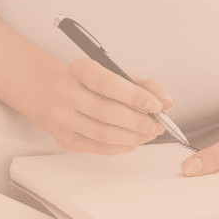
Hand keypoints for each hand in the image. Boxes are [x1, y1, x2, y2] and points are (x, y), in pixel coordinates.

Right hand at [36, 58, 173, 154]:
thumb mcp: (114, 74)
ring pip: (104, 133)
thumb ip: (144, 85)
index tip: (156, 105)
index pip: (108, 84)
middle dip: (139, 121)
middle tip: (156, 124)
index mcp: (79, 70)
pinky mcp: (65, 139)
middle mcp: (66, 93)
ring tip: (148, 133)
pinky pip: (99, 147)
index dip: (135, 97)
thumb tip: (166, 101)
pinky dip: (122, 146)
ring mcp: (63, 119)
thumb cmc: (87, 85)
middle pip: (107, 112)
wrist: (52, 96)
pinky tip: (133, 140)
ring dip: (133, 137)